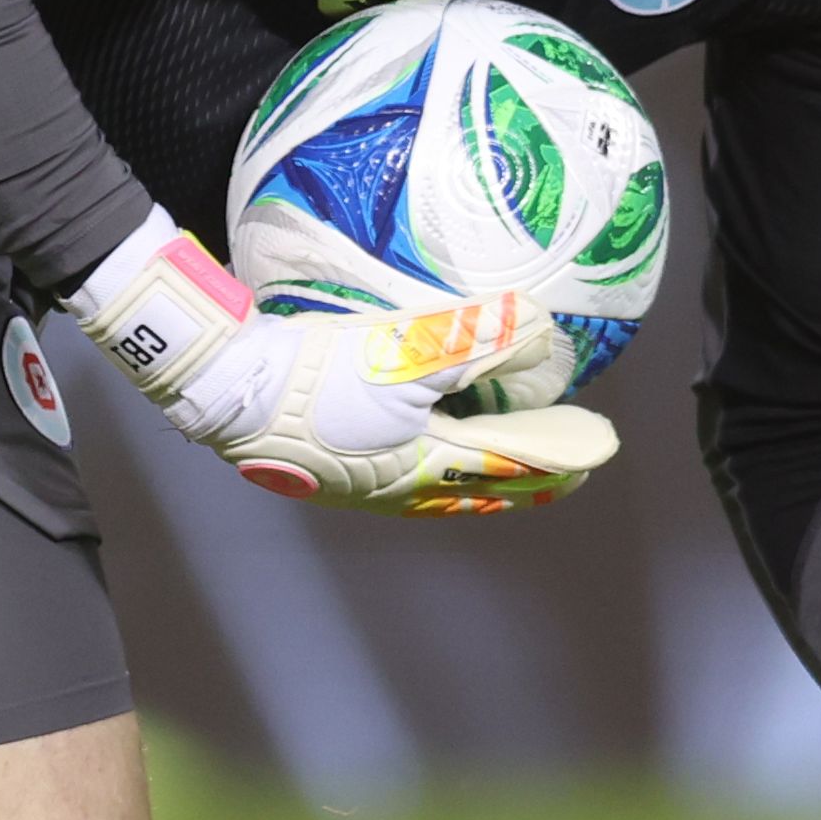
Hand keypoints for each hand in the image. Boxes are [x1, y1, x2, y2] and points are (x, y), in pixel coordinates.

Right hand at [64, 209, 616, 514]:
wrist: (226, 391)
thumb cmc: (314, 376)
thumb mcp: (403, 351)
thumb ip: (475, 339)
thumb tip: (542, 329)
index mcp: (420, 467)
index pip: (505, 468)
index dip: (553, 461)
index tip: (594, 454)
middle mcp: (395, 487)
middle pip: (476, 490)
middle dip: (523, 481)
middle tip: (562, 472)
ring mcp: (359, 483)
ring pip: (438, 489)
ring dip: (478, 478)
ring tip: (498, 464)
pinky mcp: (328, 465)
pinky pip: (401, 474)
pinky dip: (434, 463)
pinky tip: (421, 441)